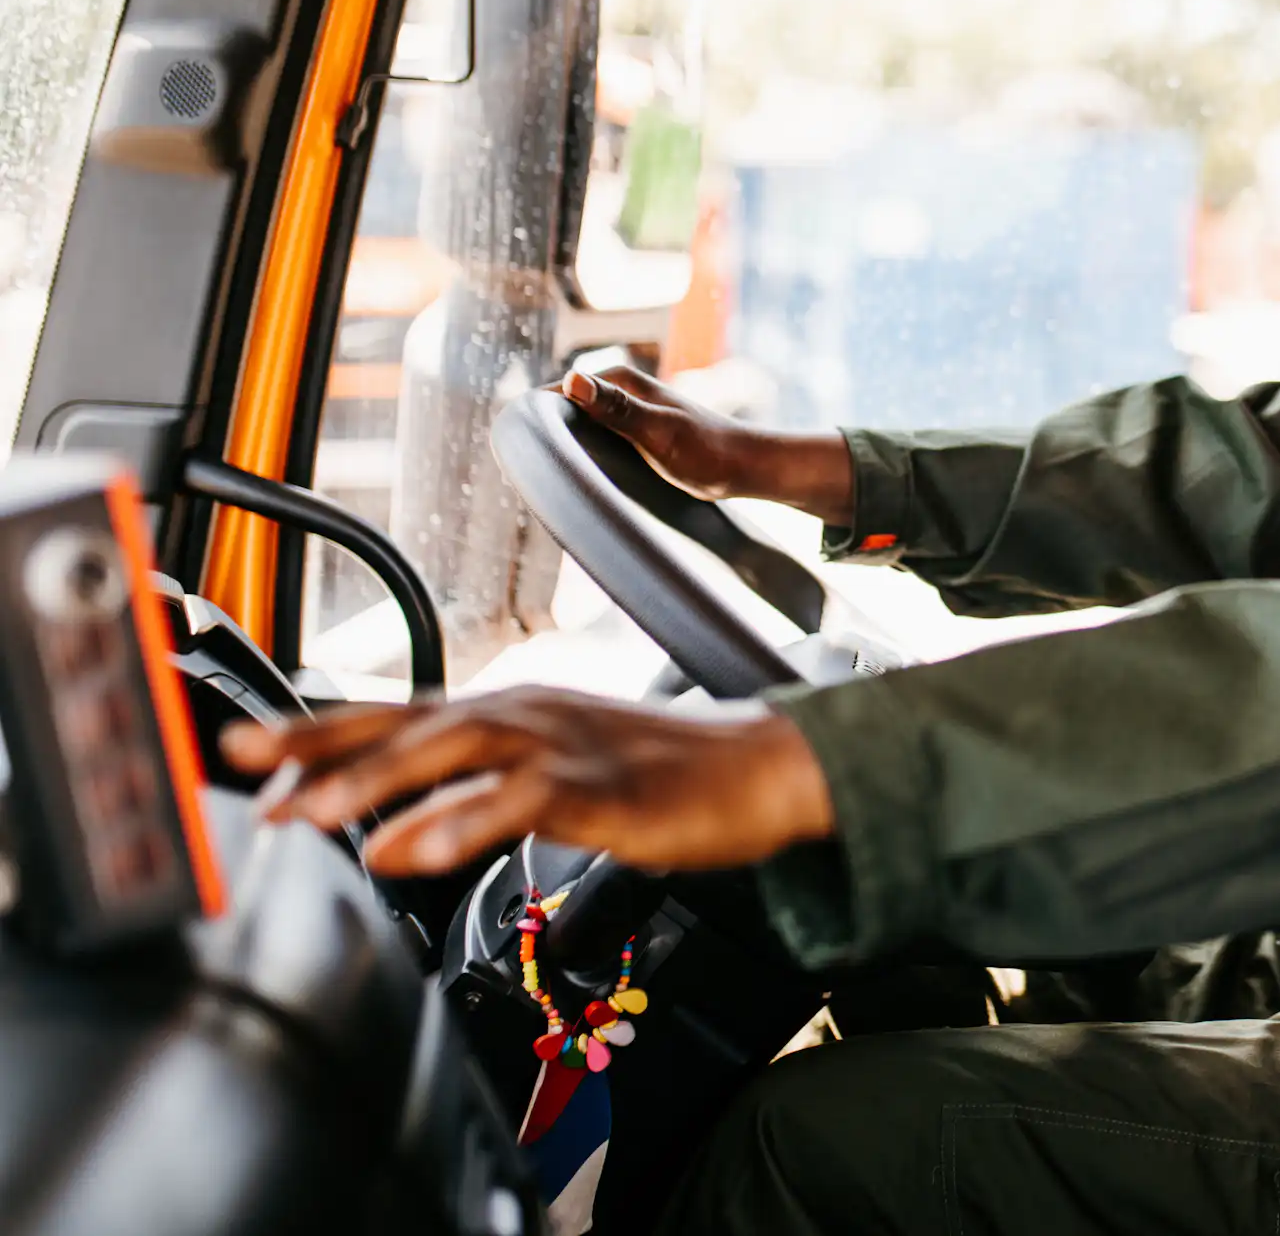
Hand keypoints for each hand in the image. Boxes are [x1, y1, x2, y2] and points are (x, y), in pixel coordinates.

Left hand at [219, 690, 837, 875]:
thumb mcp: (550, 769)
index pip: (393, 714)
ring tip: (307, 817)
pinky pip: (517, 804)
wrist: (757, 768)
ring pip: (452, 755)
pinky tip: (412, 851)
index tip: (239, 748)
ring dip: (373, 783)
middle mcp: (523, 716)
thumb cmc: (656, 772)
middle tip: (248, 775)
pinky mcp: (599, 787)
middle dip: (320, 752)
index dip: (314, 732)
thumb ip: (472, 790)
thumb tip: (392, 826)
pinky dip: (459, 825)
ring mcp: (560, 746)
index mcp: (506, 711)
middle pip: (406, 727)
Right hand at [557, 365, 854, 524]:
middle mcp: (619, 390)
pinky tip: (582, 482)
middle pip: (563, 412)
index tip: (520, 458)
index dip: (533, 423)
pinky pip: (597, 442)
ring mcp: (628, 412)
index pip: (554, 394)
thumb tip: (572, 381)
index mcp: (617, 380)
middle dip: (546, 439)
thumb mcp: (658, 432)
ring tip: (554, 483)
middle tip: (535, 480)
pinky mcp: (635, 433)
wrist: (748, 467)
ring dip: (565, 451)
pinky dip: (586, 458)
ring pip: (579, 429)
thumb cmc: (707, 451)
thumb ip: (617, 409)